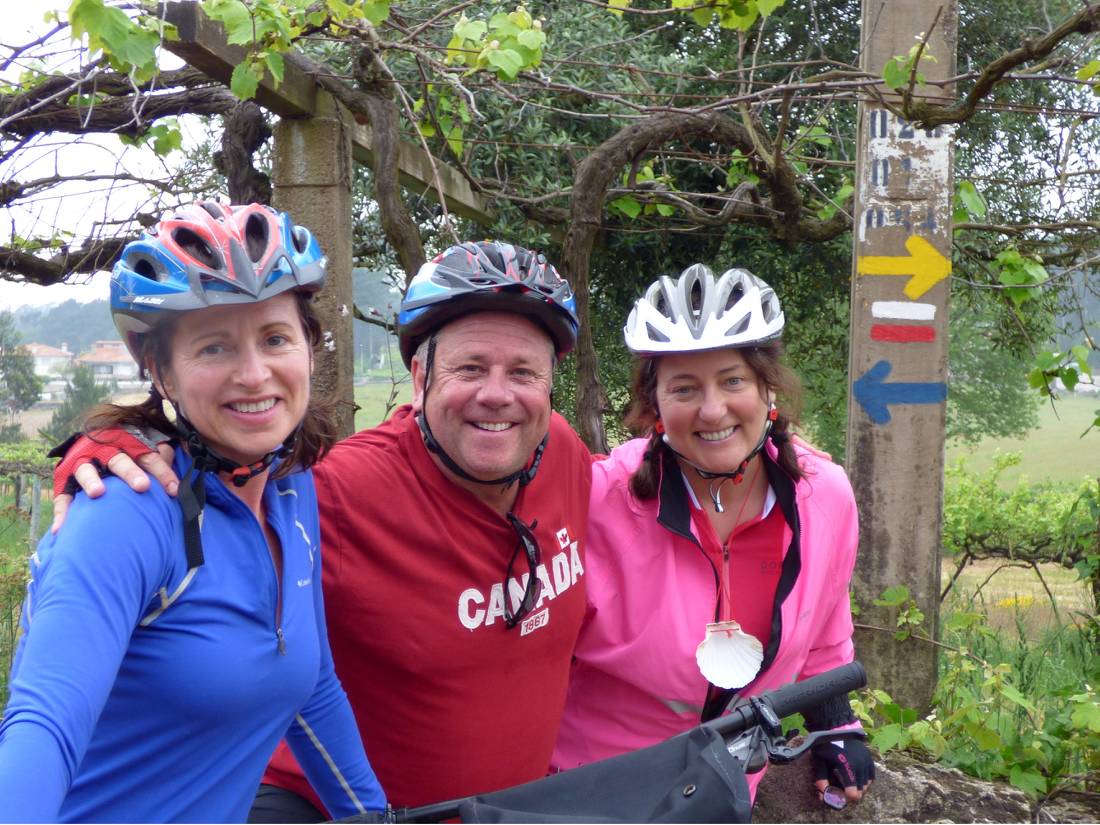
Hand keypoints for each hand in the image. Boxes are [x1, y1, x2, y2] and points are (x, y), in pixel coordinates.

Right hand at [51, 441, 177, 532]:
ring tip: (98, 494)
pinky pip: (63, 497)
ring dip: (92, 481)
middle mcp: (103, 451)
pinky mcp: (64, 481)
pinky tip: (63, 530)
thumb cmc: (126, 453)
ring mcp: (82, 463)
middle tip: (142, 486)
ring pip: (87, 470)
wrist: (91, 443)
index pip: (149, 457)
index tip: (175, 490)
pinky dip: (63, 513)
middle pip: (119, 460)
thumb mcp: (142, 450)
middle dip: (130, 472)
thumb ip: (160, 457)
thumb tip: (180, 460)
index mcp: (127, 444)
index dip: (162, 472)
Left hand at [811, 737, 873, 803]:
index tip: (839, 794)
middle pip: (860, 791)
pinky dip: (865, 781)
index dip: (845, 797)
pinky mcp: (870, 758)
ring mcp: (866, 761)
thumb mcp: (820, 761)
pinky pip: (871, 776)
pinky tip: (856, 778)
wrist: (836, 728)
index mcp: (846, 766)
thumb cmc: (826, 745)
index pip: (853, 792)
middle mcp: (859, 764)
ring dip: (859, 788)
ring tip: (848, 783)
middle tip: (842, 789)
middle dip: (851, 793)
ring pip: (867, 784)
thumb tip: (822, 796)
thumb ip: (821, 779)